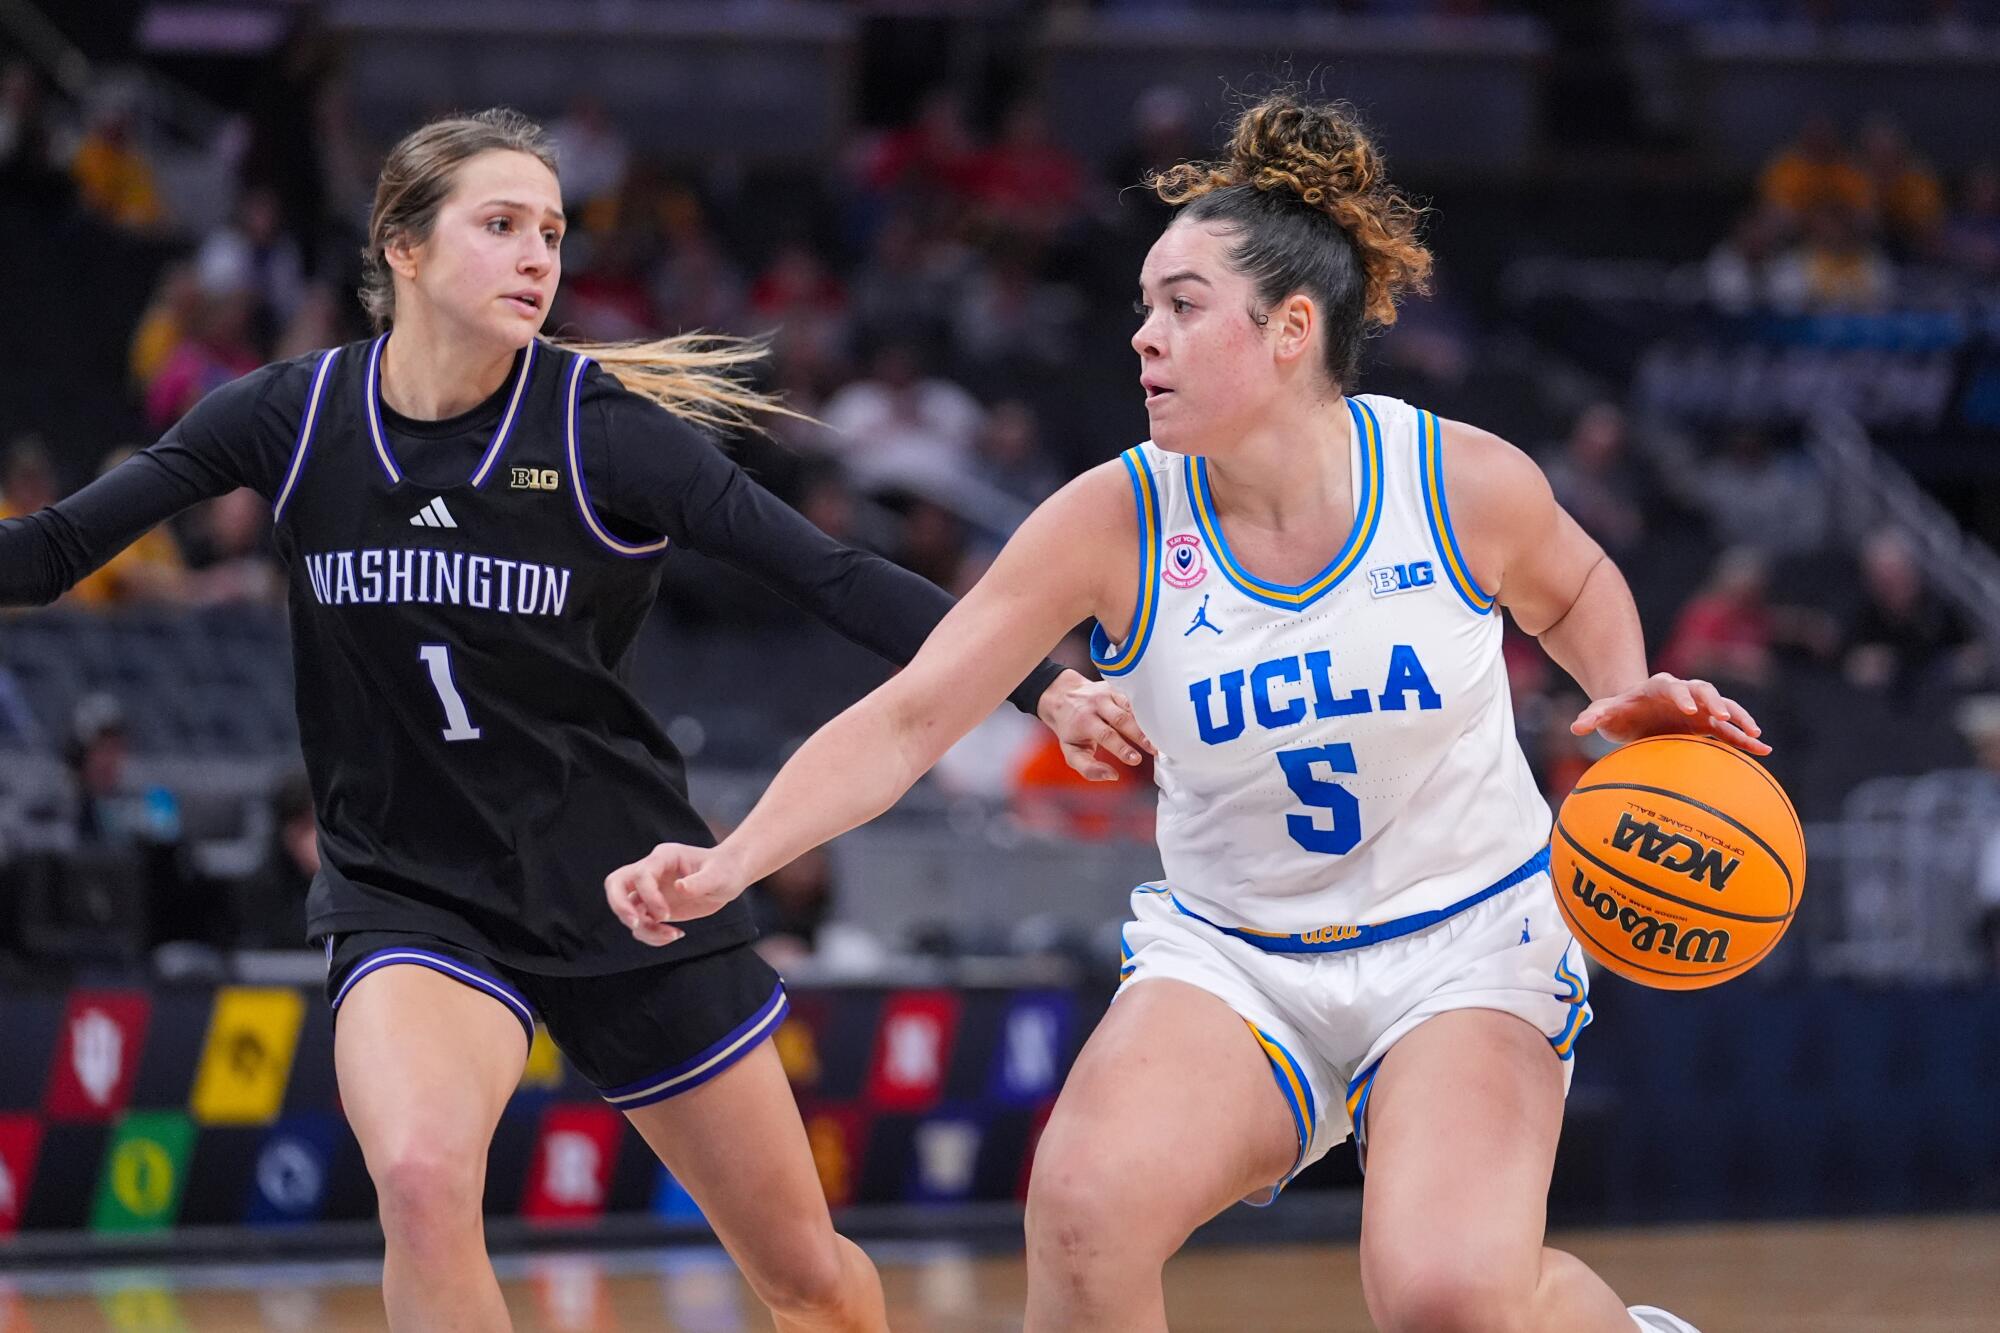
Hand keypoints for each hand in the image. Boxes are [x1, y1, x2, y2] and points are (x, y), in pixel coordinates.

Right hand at [604, 842, 751, 946]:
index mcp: (664, 857)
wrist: (730, 876)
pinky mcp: (654, 907)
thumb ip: (700, 882)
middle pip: (615, 883)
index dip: (649, 896)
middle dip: (620, 906)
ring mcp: (651, 890)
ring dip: (643, 928)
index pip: (641, 874)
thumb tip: (679, 888)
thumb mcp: (719, 876)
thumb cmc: (726, 870)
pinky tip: (675, 935)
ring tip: (672, 935)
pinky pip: (641, 923)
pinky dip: (651, 934)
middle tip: (636, 924)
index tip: (666, 914)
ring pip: (627, 909)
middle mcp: (652, 871)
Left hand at [1038, 670, 1156, 781]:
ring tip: (1162, 737)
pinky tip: (1158, 722)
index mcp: (1084, 720)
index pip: (1106, 735)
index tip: (1136, 759)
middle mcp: (1096, 704)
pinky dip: (1146, 711)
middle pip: (1121, 719)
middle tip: (1155, 750)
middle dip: (1139, 735)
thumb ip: (1088, 768)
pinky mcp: (1118, 688)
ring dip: (1147, 722)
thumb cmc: (1071, 728)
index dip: (1122, 748)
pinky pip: (1134, 699)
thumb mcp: (1071, 751)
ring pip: (1131, 707)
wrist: (1063, 695)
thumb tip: (1112, 776)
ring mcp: (1108, 693)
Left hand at [1570, 672, 1769, 755]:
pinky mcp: (1708, 726)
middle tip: (1724, 716)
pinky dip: (1745, 739)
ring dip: (1739, 719)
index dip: (1682, 696)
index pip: (1672, 687)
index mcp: (1658, 688)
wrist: (1634, 712)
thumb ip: (1593, 716)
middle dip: (1715, 701)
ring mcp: (1699, 709)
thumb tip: (1576, 726)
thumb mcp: (1604, 712)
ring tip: (1755, 735)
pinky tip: (1763, 752)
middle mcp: (1684, 695)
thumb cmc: (1619, 711)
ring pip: (1724, 708)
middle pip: (1704, 691)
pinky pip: (1730, 731)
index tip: (1690, 710)